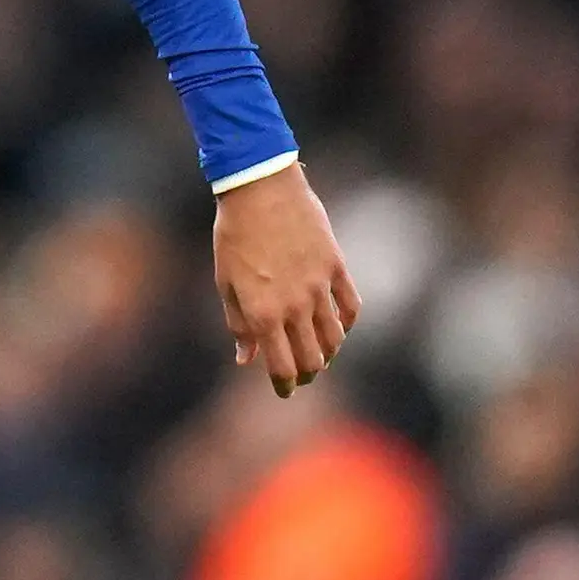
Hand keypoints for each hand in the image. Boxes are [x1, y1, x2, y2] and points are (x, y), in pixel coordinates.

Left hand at [212, 165, 361, 396]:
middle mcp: (294, 307)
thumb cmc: (234, 235)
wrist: (260, 188)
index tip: (285, 391)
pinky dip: (347, 324)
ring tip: (321, 355)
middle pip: (312, 359)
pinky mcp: (336, 266)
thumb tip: (245, 359)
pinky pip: (351, 306)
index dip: (285, 385)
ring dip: (328, 353)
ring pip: (334, 338)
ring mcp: (319, 287)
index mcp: (263, 314)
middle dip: (307, 374)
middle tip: (303, 376)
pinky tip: (340, 328)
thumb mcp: (227, 282)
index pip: (281, 367)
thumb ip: (239, 324)